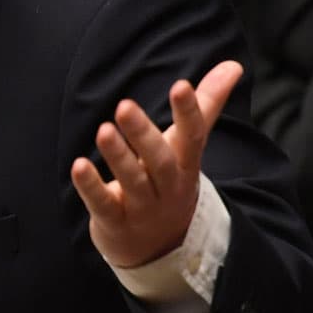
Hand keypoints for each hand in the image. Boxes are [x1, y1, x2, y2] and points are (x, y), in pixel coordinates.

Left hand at [70, 59, 240, 267]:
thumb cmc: (169, 181)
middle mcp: (167, 186)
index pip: (193, 136)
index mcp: (185, 163)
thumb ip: (207, 104)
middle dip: (143, 135)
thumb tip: (233, 64)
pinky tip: (78, 166)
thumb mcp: (188, 146)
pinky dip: (91, 187)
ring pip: (132, 182)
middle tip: (124, 106)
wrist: (161, 248)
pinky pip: (104, 205)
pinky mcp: (116, 222)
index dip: (189, 112)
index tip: (181, 85)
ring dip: (118, 156)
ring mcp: (143, 207)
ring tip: (103, 130)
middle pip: (160, 161)